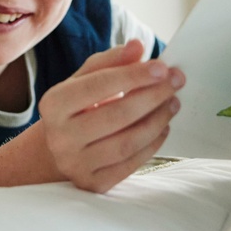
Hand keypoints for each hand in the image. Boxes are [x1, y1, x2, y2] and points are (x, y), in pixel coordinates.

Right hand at [37, 39, 184, 192]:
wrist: (57, 149)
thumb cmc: (77, 107)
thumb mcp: (84, 79)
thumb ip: (110, 61)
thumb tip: (138, 46)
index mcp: (54, 104)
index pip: (98, 85)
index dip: (134, 75)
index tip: (162, 67)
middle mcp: (59, 137)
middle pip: (116, 115)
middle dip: (152, 96)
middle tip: (176, 83)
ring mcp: (75, 164)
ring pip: (127, 142)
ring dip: (157, 120)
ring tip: (173, 103)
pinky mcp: (92, 184)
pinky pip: (130, 164)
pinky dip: (152, 144)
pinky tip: (163, 127)